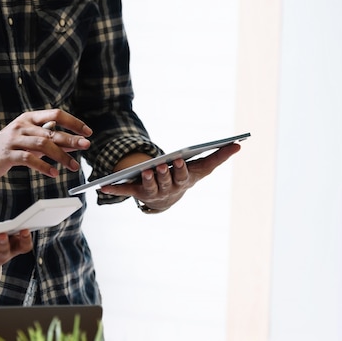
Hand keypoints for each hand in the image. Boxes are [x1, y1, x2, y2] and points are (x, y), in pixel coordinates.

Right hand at [0, 109, 92, 177]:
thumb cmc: (7, 147)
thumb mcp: (30, 139)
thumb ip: (50, 140)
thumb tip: (74, 143)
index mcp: (30, 118)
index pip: (56, 114)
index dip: (73, 122)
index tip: (87, 132)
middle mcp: (23, 125)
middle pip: (52, 131)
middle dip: (71, 139)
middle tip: (86, 146)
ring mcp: (14, 139)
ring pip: (42, 145)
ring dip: (61, 156)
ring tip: (73, 166)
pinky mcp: (8, 154)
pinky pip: (29, 159)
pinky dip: (43, 166)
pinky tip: (53, 173)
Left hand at [0, 230, 33, 279]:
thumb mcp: (7, 241)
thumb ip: (12, 232)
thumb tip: (15, 222)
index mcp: (12, 249)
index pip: (24, 246)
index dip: (26, 239)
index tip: (25, 229)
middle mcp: (1, 256)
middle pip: (4, 250)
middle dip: (3, 242)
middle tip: (2, 234)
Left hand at [100, 143, 241, 211]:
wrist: (168, 197)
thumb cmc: (186, 176)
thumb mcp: (202, 168)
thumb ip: (219, 156)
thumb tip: (239, 144)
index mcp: (182, 182)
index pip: (183, 176)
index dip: (179, 169)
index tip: (177, 159)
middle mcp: (167, 190)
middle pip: (165, 182)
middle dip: (163, 174)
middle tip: (159, 165)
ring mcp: (151, 192)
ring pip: (148, 187)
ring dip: (146, 180)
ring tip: (143, 171)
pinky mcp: (137, 192)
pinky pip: (125, 190)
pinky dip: (114, 189)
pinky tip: (102, 185)